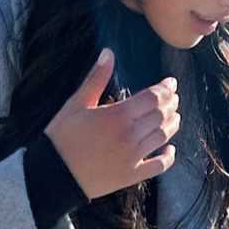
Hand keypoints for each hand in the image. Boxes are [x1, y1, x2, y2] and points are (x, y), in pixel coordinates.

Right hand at [44, 49, 179, 199]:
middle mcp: (129, 136)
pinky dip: (168, 158)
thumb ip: (96, 78)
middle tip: (174, 98)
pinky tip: (170, 150)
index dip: (165, 89)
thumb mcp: (77, 103)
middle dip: (171, 104)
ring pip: (162, 137)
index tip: (171, 84)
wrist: (53, 174)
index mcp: (117, 115)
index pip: (153, 98)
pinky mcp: (130, 176)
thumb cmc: (61, 136)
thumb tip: (108, 52)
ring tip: (175, 117)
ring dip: (172, 125)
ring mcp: (132, 158)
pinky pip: (158, 167)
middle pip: (161, 116)